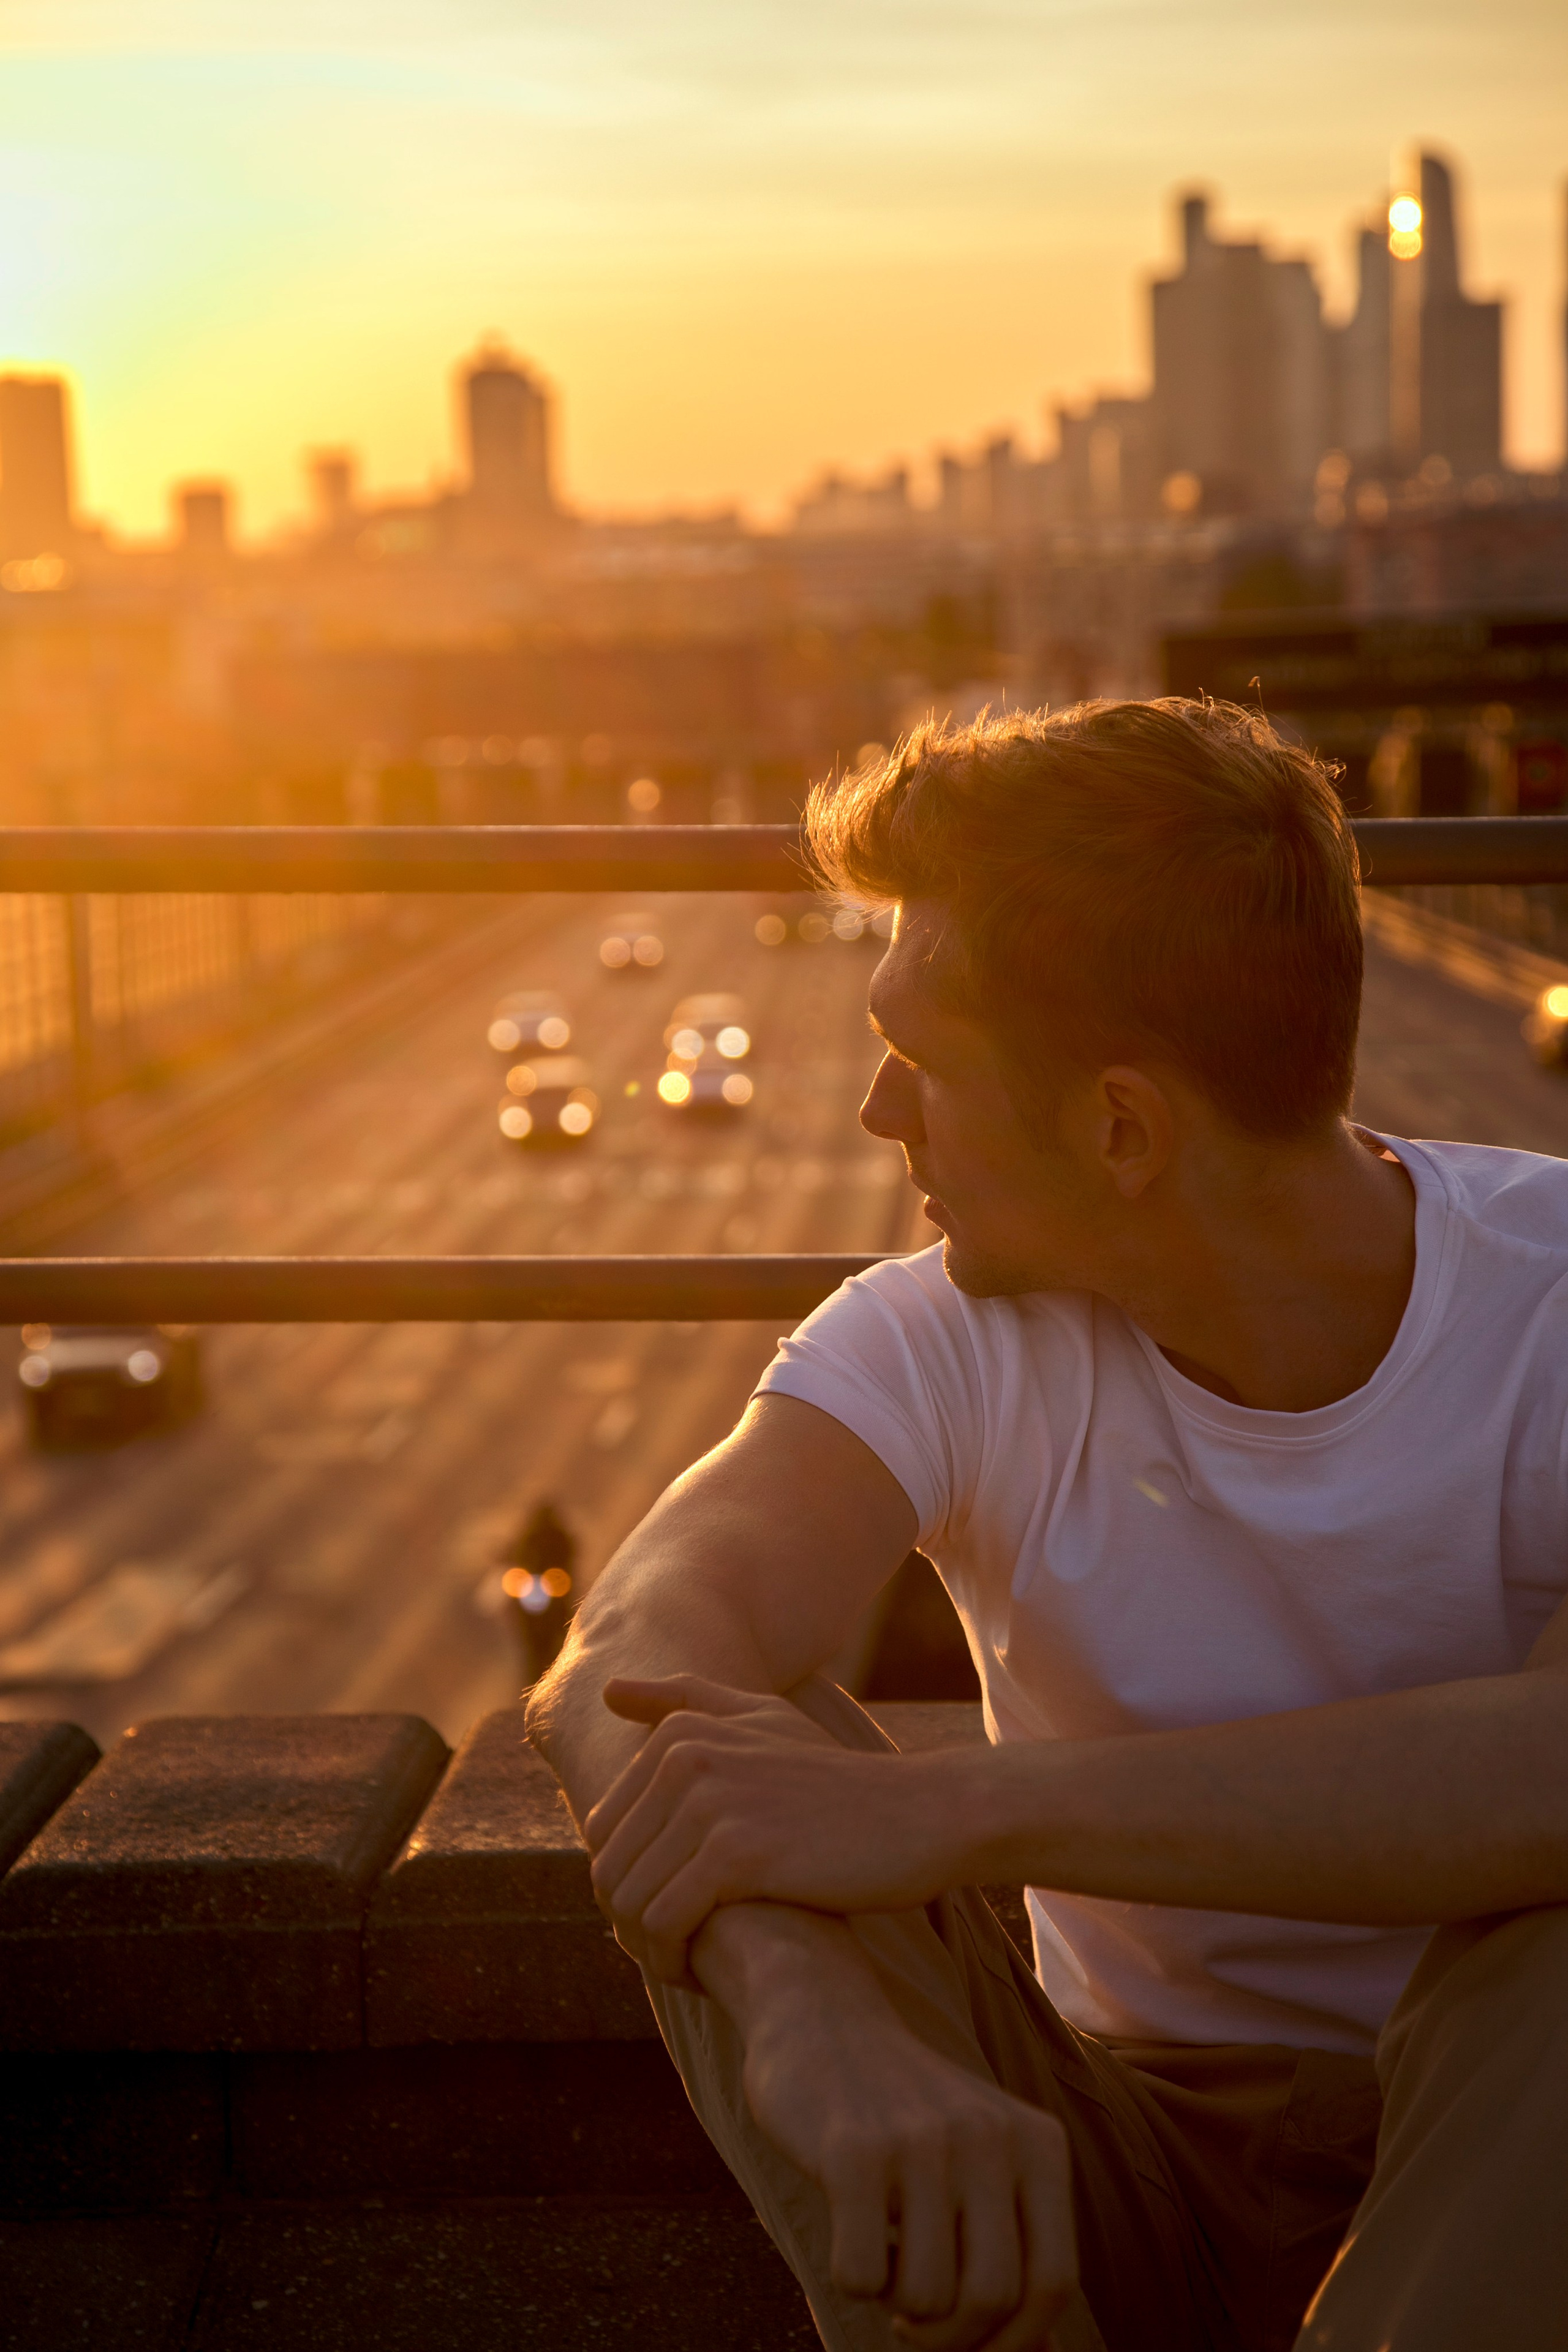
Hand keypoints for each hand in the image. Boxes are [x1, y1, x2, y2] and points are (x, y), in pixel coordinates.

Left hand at [586, 1673, 973, 1982]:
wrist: (917, 1816)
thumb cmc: (836, 1781)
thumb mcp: (762, 1721)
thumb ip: (687, 1702)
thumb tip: (608, 1691)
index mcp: (679, 1735)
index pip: (602, 1832)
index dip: (628, 1885)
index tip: (669, 1914)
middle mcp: (683, 1759)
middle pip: (609, 1870)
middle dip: (630, 1925)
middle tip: (675, 1953)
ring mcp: (708, 1803)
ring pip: (631, 1903)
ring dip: (649, 1950)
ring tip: (687, 1967)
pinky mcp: (735, 1854)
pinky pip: (665, 1923)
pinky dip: (672, 1961)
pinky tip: (703, 1976)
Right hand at [739, 1956, 1075, 2350]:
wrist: (821, 2017)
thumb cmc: (906, 2116)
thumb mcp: (982, 2159)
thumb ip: (1014, 2241)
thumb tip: (1040, 2350)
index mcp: (1038, 2144)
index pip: (1053, 2283)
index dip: (1014, 2340)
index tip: (972, 2346)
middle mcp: (992, 2137)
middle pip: (991, 2298)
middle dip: (948, 2336)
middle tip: (912, 2316)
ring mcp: (924, 2140)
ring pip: (926, 2298)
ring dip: (896, 2304)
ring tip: (884, 2254)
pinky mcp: (854, 2151)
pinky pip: (859, 2275)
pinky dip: (850, 2276)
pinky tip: (847, 2228)